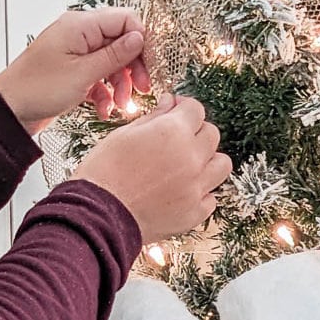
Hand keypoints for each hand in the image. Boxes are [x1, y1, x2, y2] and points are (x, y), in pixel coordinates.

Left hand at [0, 8, 152, 134]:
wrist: (10, 110)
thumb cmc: (36, 89)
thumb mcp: (83, 74)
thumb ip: (115, 55)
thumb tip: (139, 38)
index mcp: (80, 26)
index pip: (125, 20)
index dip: (141, 42)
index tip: (148, 65)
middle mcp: (79, 34)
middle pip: (121, 41)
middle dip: (133, 66)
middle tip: (141, 88)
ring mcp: (76, 52)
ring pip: (112, 61)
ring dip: (121, 83)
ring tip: (122, 104)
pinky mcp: (74, 70)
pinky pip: (100, 75)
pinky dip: (106, 92)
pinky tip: (104, 108)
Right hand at [72, 95, 231, 242]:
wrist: (97, 216)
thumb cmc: (103, 174)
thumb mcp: (124, 134)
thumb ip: (153, 117)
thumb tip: (169, 103)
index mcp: (173, 132)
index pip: (196, 109)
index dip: (184, 107)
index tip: (176, 110)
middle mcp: (191, 157)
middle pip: (212, 134)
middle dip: (196, 132)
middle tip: (178, 138)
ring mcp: (196, 187)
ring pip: (222, 164)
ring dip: (208, 160)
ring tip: (188, 165)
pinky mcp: (195, 212)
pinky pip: (211, 197)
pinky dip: (201, 192)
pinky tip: (183, 190)